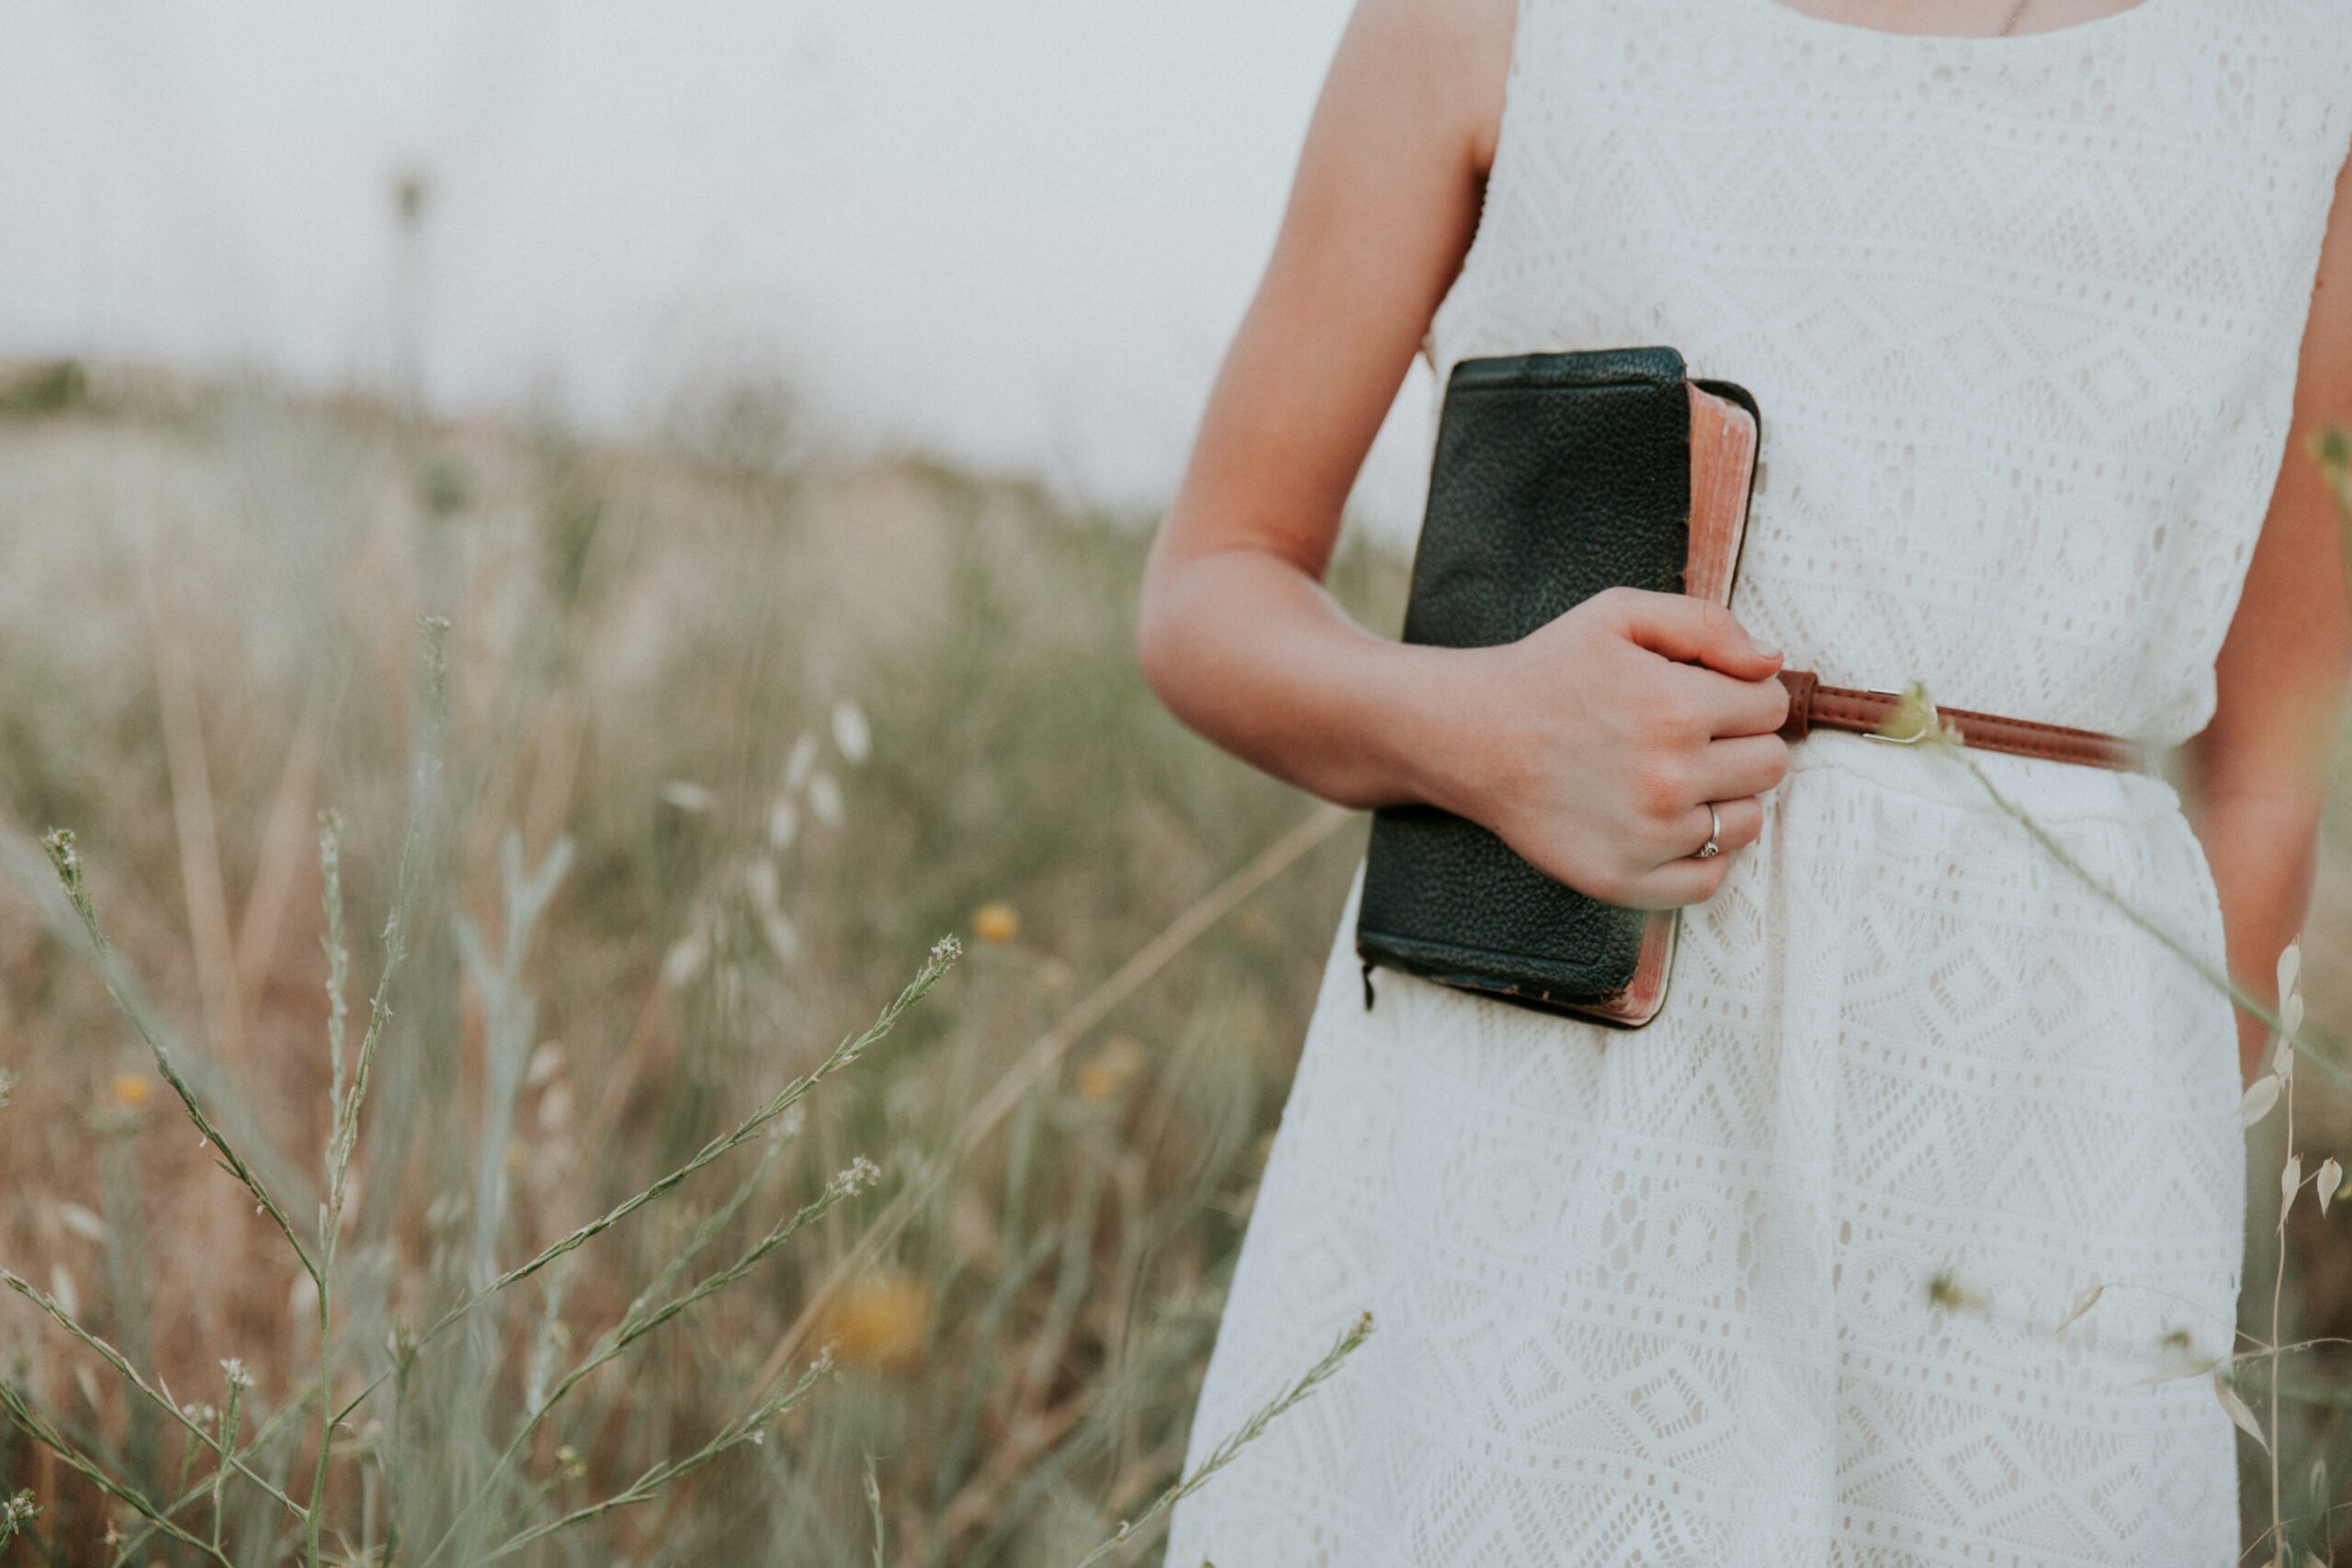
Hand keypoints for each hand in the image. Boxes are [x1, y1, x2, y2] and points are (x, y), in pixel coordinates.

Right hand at [1433, 587, 1792, 908]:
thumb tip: (1772, 664)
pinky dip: (1701, 855)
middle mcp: (1669, 778)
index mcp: (1677, 708)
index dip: (1745, 695)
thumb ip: (1707, 624)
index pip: (1771, 707)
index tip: (1706, 695)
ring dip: (1724, 798)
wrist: (1472, 735)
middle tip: (1690, 735)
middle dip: (1741, 743)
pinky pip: (1708, 880)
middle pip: (1770, 766)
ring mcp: (1648, 837)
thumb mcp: (1619, 614)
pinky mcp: (1625, 880)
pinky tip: (1668, 823)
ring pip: (1746, 823)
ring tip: (1675, 777)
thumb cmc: (1547, 671)